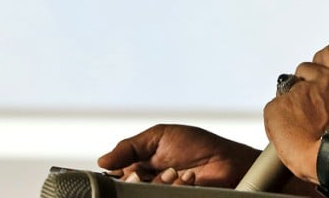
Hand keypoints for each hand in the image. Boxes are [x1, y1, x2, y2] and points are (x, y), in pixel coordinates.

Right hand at [98, 124, 259, 186]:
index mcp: (139, 164)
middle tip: (146, 171)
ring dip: (160, 183)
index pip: (114, 173)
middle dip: (135, 179)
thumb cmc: (197, 145)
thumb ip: (130, 146)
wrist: (226, 159)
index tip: (115, 169)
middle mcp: (147, 182)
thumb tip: (102, 160)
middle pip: (125, 187)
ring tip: (176, 172)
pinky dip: (176, 187)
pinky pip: (163, 197)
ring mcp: (161, 193)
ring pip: (142, 194)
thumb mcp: (159, 136)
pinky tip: (188, 178)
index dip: (111, 173)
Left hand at [263, 44, 328, 182]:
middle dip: (303, 83)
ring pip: (288, 89)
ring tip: (301, 126)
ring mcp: (298, 91)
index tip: (319, 67)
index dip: (321, 59)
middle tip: (308, 106)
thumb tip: (328, 97)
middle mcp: (323, 80)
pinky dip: (279, 119)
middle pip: (304, 67)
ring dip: (291, 103)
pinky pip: (274, 108)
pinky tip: (290, 134)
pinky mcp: (278, 105)